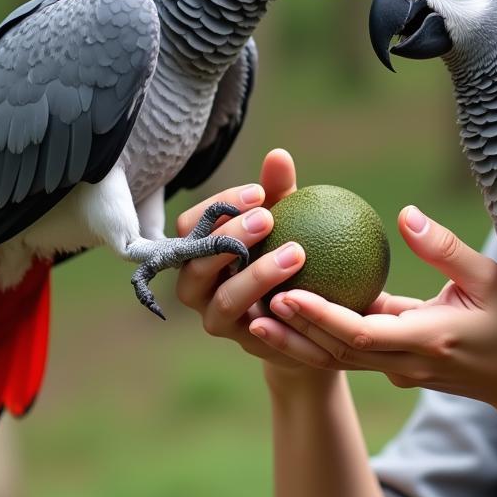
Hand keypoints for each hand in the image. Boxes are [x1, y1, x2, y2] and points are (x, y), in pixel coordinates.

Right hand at [175, 149, 343, 379]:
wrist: (303, 313)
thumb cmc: (288, 253)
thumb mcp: (287, 220)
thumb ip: (278, 191)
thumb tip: (278, 155)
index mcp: (200, 248)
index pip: (193, 223)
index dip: (220, 206)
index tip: (259, 192)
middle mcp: (197, 283)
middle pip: (196, 260)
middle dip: (229, 237)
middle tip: (269, 217)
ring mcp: (214, 316)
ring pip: (224, 298)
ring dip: (257, 275)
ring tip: (296, 253)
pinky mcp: (242, 341)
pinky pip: (252, 329)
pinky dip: (272, 310)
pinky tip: (300, 292)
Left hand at [249, 205, 496, 410]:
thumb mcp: (490, 277)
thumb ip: (444, 248)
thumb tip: (403, 214)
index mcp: (427, 339)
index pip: (361, 332)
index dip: (320, 316)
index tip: (286, 294)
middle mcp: (407, 363)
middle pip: (336, 352)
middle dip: (293, 332)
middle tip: (252, 304)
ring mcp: (402, 372)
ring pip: (339, 360)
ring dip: (298, 342)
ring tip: (255, 317)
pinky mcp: (400, 370)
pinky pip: (353, 356)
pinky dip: (321, 341)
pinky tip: (296, 318)